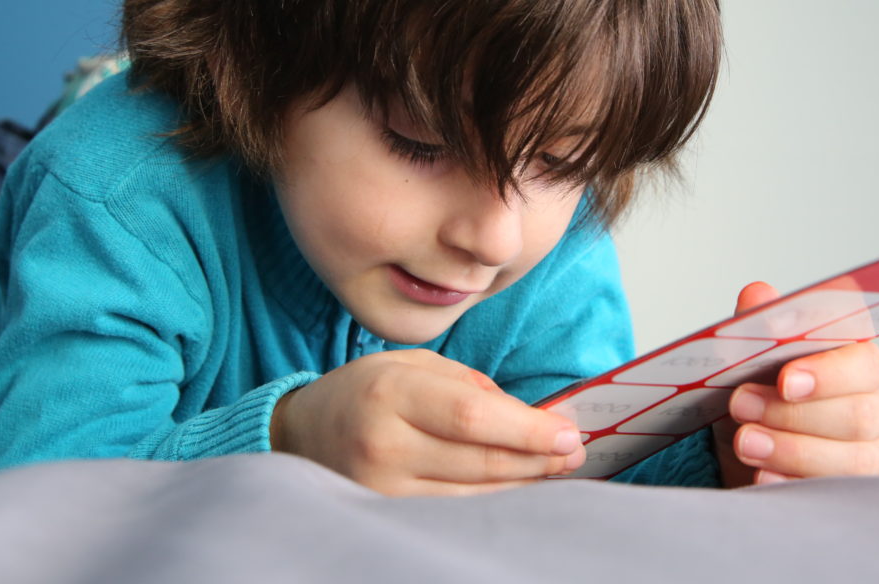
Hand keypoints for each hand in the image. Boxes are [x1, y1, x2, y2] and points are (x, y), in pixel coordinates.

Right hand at [270, 349, 584, 495]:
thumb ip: (469, 385)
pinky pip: (453, 511)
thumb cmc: (368, 390)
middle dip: (536, 459)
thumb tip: (530, 418)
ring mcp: (380, 488)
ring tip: (556, 469)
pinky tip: (517, 487)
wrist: (304, 432)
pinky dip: (492, 499)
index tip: (566, 432)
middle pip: (478, 459)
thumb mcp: (413, 365)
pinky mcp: (384, 514)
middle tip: (573, 453)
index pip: (472, 416)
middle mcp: (382, 443)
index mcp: (391, 391)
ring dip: (522, 483)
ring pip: (472, 493)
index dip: (526, 429)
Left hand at [712, 282, 878, 486]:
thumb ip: (757, 327)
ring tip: (745, 442)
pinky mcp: (850, 489)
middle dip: (794, 413)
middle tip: (741, 405)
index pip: (864, 361)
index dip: (829, 371)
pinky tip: (760, 477)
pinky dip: (790, 483)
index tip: (785, 378)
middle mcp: (873, 405)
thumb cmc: (759, 393)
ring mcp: (868, 452)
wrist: (745, 448)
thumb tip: (758, 294)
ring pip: (851, 458)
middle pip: (860, 413)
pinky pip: (831, 493)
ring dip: (790, 449)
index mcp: (855, 363)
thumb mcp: (748, 360)